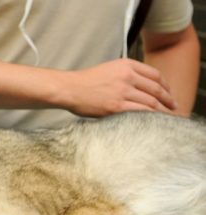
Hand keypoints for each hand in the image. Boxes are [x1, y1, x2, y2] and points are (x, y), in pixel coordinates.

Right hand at [63, 58, 177, 116]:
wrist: (69, 88)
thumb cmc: (85, 82)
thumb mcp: (108, 69)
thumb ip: (125, 74)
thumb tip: (140, 86)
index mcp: (126, 65)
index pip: (155, 75)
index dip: (166, 85)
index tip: (169, 93)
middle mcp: (127, 76)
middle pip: (156, 89)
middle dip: (168, 99)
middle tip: (174, 106)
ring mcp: (123, 91)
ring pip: (151, 102)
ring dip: (162, 110)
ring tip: (167, 117)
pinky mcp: (117, 106)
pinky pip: (141, 112)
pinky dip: (151, 117)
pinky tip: (154, 121)